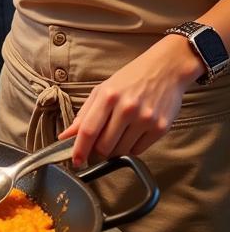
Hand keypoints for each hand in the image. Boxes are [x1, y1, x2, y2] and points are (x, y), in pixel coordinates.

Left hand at [59, 35, 202, 165]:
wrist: (166, 70)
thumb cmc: (130, 79)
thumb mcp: (103, 90)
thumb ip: (84, 114)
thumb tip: (66, 135)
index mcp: (108, 96)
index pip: (89, 130)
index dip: (80, 149)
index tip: (75, 161)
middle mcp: (127, 108)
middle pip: (105, 145)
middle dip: (98, 150)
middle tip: (99, 143)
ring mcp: (145, 119)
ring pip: (121, 151)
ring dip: (115, 149)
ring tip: (118, 134)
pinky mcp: (161, 128)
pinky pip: (139, 150)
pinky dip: (131, 147)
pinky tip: (132, 133)